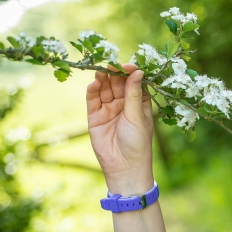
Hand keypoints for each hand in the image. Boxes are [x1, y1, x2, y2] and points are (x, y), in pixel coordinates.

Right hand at [86, 63, 153, 193]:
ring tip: (101, 71)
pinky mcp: (95, 116)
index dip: (130, 73)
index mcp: (139, 103)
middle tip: (111, 64)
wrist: (124, 167)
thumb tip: (138, 72)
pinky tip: (94, 84)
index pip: (134, 82)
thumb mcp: (138, 116)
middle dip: (115, 73)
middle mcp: (124, 104)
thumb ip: (134, 94)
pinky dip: (93, 91)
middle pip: (117, 83)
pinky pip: (93, 100)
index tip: (127, 65)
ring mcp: (109, 109)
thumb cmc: (138, 142)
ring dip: (103, 79)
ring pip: (104, 89)